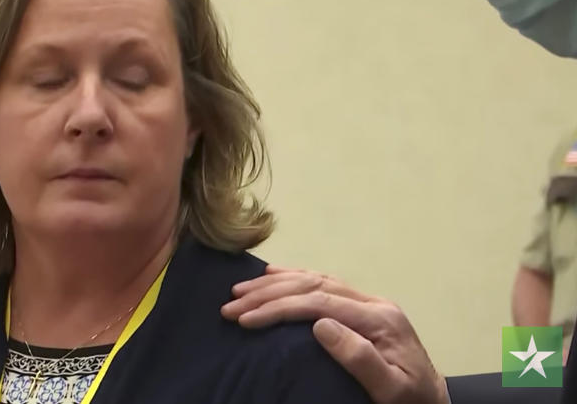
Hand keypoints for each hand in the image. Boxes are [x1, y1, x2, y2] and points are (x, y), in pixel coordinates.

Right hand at [222, 265, 448, 403]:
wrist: (435, 403)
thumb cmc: (410, 401)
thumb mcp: (390, 389)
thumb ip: (359, 357)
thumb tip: (320, 325)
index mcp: (380, 318)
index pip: (321, 301)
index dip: (281, 307)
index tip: (247, 319)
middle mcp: (372, 303)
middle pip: (313, 285)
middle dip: (269, 294)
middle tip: (231, 305)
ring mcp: (367, 302)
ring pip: (315, 280)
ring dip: (276, 283)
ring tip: (241, 290)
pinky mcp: (360, 308)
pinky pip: (323, 285)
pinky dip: (294, 279)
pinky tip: (273, 276)